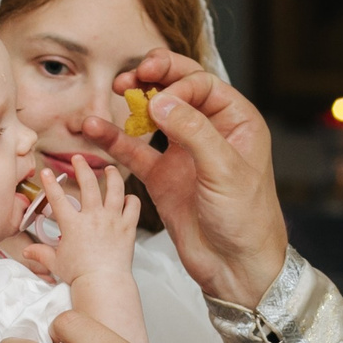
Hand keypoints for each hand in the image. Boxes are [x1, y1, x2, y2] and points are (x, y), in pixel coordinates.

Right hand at [17, 157, 139, 286]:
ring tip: (109, 169)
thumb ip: (41, 254)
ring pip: (115, 189)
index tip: (47, 171)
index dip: (51, 183)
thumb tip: (27, 252)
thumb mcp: (56, 263)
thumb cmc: (80, 275)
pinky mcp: (127, 227)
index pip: (58, 198)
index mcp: (73, 224)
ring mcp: (112, 220)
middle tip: (78, 159)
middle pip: (88, 184)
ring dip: (111, 176)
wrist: (103, 283)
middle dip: (82, 167)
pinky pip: (133, 206)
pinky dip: (131, 200)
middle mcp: (93, 217)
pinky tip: (128, 198)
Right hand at [83, 49, 285, 306]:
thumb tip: (160, 100)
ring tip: (115, 88)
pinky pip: (134, 151)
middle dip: (153, 78)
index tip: (158, 98)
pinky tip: (95, 129)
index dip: (177, 83)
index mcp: (237, 122)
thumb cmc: (247, 219)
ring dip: (132, 102)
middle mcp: (210, 131)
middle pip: (177, 90)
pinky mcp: (162, 176)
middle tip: (131, 75)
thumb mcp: (225, 170)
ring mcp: (183, 153)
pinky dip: (115, 139)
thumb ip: (193, 131)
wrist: (236, 267)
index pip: (202, 85)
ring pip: (153, 116)